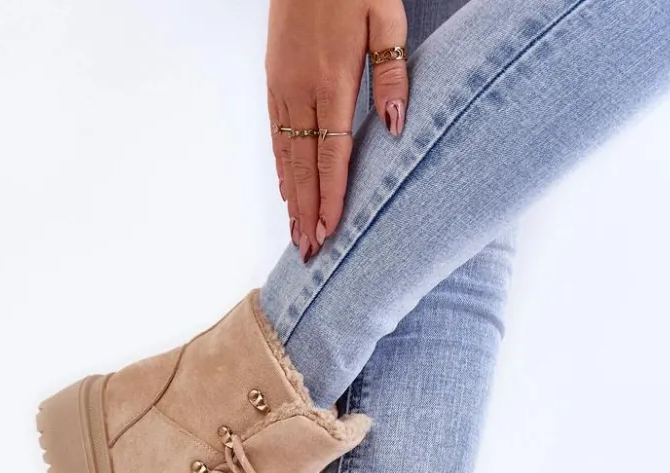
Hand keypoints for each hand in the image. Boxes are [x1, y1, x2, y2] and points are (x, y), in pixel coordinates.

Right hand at [267, 0, 407, 260]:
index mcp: (332, 79)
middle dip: (306, 212)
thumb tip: (396, 126)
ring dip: (291, 197)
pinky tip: (285, 188)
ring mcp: (282, 85)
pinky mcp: (274, 78)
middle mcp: (301, 89)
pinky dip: (280, 166)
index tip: (329, 232)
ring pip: (285, 153)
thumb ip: (392, 72)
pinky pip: (275, 132)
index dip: (329, 197)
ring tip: (295, 233)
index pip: (331, 154)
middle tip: (308, 253)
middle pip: (303, 165)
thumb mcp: (386, 16)